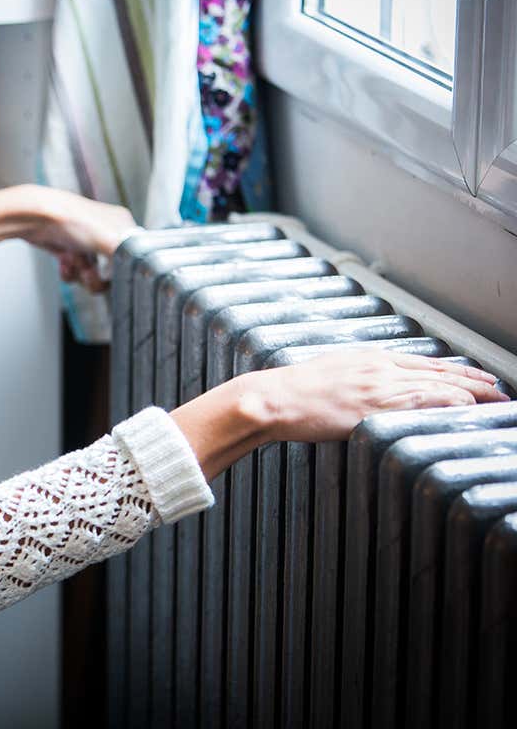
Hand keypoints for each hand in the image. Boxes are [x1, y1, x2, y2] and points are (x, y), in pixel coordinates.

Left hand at [7, 184, 140, 292]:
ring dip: (81, 275)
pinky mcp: (68, 250)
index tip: (110, 274)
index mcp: (122, 225)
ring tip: (73, 263)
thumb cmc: (72, 220)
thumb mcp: (111, 239)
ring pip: (92, 275)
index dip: (120, 271)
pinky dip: (69, 272)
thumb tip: (143, 271)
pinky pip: (75, 273)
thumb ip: (131, 257)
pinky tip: (63, 262)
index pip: (133, 257)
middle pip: (111, 271)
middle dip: (97, 277)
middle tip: (88, 272)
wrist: (36, 216)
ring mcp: (86, 242)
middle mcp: (105, 233)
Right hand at [252, 349, 509, 442]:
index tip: (476, 378)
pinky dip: (451, 402)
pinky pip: (423, 400)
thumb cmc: (293, 392)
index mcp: (369, 358)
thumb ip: (356, 379)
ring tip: (497, 402)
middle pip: (440, 372)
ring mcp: (379, 385)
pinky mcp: (375, 404)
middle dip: (475, 382)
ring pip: (439, 385)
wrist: (273, 398)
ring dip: (473, 394)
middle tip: (500, 390)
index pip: (425, 364)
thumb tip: (369, 392)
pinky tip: (468, 407)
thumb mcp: (329, 374)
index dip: (456, 372)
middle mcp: (379, 367)